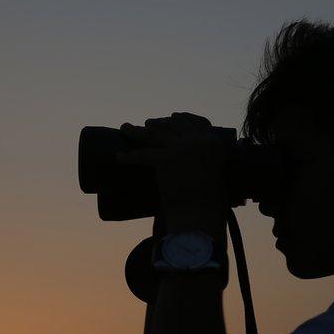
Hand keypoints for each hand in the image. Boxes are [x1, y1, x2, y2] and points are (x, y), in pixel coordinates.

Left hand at [116, 112, 228, 237]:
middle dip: (158, 123)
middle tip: (147, 124)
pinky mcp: (166, 160)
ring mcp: (182, 148)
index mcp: (214, 143)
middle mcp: (200, 141)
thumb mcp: (213, 173)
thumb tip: (186, 158)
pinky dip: (129, 156)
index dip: (181, 118)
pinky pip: (143, 154)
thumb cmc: (209, 203)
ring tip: (126, 129)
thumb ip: (203, 161)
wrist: (202, 216)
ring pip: (154, 134)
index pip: (196, 122)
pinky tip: (119, 157)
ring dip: (137, 131)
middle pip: (173, 125)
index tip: (170, 117)